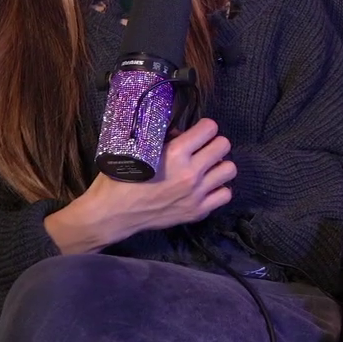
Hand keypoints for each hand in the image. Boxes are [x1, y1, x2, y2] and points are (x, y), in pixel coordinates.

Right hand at [45, 119, 236, 253]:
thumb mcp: (138, 149)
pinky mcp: (197, 212)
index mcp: (175, 153)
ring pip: (229, 169)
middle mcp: (190, 173)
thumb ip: (164, 138)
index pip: (210, 128)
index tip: (197, 131)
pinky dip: (218, 189)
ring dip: (219, 165)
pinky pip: (225, 195)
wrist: (113, 214)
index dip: (204, 127)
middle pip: (224, 145)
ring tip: (206, 167)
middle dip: (213, 143)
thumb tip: (182, 132)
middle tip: (202, 148)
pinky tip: (206, 187)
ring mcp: (196, 194)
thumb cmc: (120, 178)